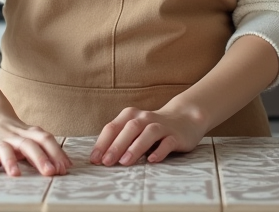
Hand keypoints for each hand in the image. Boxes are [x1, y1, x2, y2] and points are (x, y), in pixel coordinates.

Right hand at [0, 113, 71, 176]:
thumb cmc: (14, 134)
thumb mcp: (30, 137)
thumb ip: (45, 150)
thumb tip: (65, 166)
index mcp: (29, 133)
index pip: (45, 139)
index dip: (56, 152)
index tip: (65, 167)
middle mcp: (15, 136)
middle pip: (28, 144)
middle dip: (40, 158)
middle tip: (50, 172)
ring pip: (5, 149)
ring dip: (10, 161)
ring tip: (16, 174)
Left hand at [90, 104, 206, 165]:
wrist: (184, 118)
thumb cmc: (152, 128)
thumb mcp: (134, 130)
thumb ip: (119, 140)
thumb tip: (99, 159)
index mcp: (130, 116)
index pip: (113, 127)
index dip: (102, 143)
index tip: (94, 159)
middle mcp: (145, 118)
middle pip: (129, 128)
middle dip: (116, 145)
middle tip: (106, 162)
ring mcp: (161, 126)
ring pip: (148, 133)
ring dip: (135, 147)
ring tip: (125, 162)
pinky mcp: (176, 136)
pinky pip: (168, 142)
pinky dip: (160, 150)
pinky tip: (152, 160)